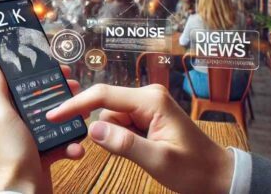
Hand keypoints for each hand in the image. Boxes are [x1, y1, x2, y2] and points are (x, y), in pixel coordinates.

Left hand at [0, 61, 84, 193]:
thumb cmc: (9, 155)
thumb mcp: (1, 117)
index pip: (17, 86)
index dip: (35, 75)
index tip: (56, 68)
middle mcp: (12, 126)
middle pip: (38, 102)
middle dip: (58, 95)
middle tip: (75, 87)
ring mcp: (28, 142)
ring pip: (52, 122)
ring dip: (69, 119)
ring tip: (83, 115)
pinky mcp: (42, 156)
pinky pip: (60, 145)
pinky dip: (70, 146)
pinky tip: (76, 147)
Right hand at [46, 84, 233, 193]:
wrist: (217, 175)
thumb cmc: (194, 168)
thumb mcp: (158, 160)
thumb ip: (124, 144)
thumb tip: (92, 129)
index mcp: (150, 101)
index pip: (103, 96)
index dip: (75, 105)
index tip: (53, 115)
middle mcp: (148, 96)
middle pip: (106, 107)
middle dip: (103, 130)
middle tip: (123, 153)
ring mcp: (147, 105)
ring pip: (112, 117)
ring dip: (115, 137)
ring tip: (141, 154)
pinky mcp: (147, 115)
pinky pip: (121, 123)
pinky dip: (121, 138)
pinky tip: (139, 150)